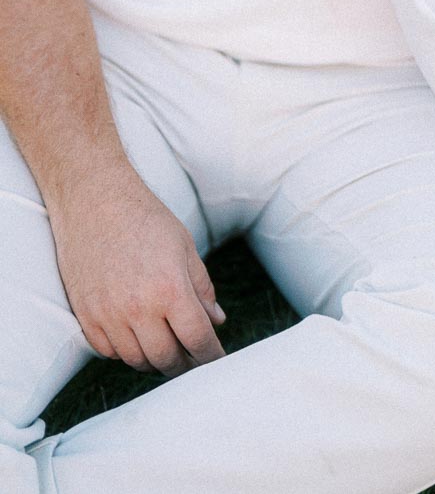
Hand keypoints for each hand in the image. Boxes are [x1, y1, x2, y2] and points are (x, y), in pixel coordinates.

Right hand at [49, 163, 225, 376]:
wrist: (95, 201)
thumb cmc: (145, 219)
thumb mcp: (185, 247)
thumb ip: (202, 288)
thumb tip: (217, 321)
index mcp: (170, 289)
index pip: (197, 339)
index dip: (211, 356)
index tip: (217, 360)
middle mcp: (138, 308)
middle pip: (167, 359)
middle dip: (184, 364)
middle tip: (193, 360)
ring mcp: (108, 315)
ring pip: (137, 360)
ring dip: (155, 360)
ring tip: (167, 349)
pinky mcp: (86, 316)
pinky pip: (109, 352)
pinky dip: (126, 352)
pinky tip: (137, 338)